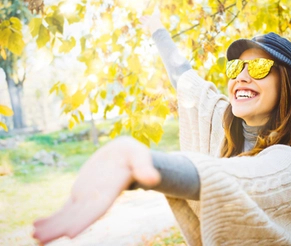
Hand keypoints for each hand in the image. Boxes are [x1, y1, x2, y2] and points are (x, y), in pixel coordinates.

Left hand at [32, 137, 159, 244]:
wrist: (123, 154)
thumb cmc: (133, 154)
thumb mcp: (140, 155)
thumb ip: (144, 166)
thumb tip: (153, 179)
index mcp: (111, 189)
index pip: (98, 208)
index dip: (85, 220)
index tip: (71, 234)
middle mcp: (98, 198)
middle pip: (79, 216)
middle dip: (61, 228)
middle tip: (41, 240)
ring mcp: (88, 197)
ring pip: (68, 215)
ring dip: (52, 226)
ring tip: (35, 235)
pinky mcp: (80, 193)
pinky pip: (65, 208)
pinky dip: (52, 218)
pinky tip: (37, 225)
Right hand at [140, 9, 164, 34]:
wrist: (154, 23)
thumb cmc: (155, 18)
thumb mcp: (157, 13)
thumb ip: (156, 11)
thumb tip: (157, 9)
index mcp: (152, 18)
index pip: (149, 17)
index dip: (147, 16)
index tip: (145, 16)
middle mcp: (149, 21)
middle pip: (146, 19)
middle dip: (144, 18)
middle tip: (141, 17)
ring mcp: (147, 24)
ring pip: (143, 22)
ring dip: (141, 20)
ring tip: (139, 19)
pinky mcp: (145, 26)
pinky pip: (142, 26)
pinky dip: (139, 26)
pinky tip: (137, 25)